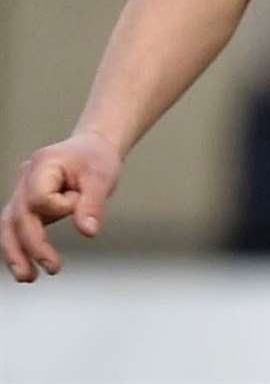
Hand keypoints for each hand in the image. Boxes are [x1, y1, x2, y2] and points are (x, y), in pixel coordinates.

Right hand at [3, 131, 121, 281]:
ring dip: (15, 253)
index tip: (79, 201)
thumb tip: (89, 232)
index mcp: (42, 165)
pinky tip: (26, 266)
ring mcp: (21, 191)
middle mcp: (24, 179)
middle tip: (47, 271)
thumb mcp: (103, 177)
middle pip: (17, 217)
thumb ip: (93, 204)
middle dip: (29, 247)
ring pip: (8, 226)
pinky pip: (17, 227)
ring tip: (27, 278)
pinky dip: (20, 246)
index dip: (61, 207)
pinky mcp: (26, 204)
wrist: (91, 148)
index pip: (40, 198)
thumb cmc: (96, 159)